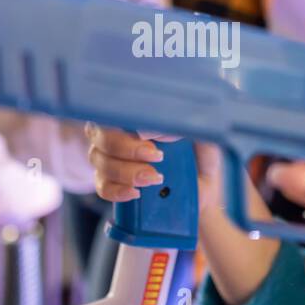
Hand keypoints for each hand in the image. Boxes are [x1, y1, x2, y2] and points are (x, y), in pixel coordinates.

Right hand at [83, 125, 222, 208]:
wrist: (201, 193)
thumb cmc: (199, 159)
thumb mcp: (203, 141)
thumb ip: (188, 130)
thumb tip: (157, 131)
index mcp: (137, 118)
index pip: (118, 110)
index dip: (128, 121)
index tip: (152, 136)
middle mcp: (117, 135)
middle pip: (103, 136)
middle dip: (128, 149)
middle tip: (157, 158)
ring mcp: (109, 159)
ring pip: (101, 161)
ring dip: (127, 172)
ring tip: (154, 179)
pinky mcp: (110, 184)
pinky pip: (102, 186)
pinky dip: (117, 191)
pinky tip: (135, 193)